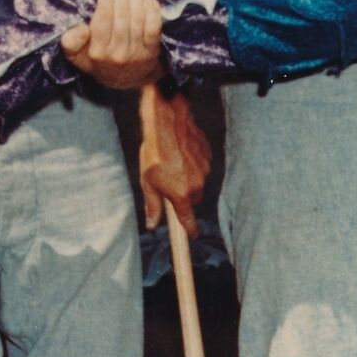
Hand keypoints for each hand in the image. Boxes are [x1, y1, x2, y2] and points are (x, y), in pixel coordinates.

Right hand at [60, 0, 162, 89]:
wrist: (124, 79)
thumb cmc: (98, 59)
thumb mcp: (77, 55)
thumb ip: (71, 42)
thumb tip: (81, 28)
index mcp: (97, 53)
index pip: (101, 24)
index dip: (105, 4)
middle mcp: (117, 55)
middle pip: (121, 20)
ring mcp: (136, 55)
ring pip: (137, 22)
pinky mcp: (152, 53)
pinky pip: (153, 30)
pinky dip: (153, 13)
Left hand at [139, 88, 211, 236]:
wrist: (167, 123)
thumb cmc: (154, 151)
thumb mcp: (147, 181)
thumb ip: (152, 205)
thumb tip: (152, 225)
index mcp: (181, 194)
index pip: (189, 219)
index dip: (190, 229)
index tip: (192, 234)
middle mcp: (197, 185)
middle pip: (193, 199)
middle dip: (184, 195)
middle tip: (169, 183)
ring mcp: (205, 170)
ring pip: (198, 181)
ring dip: (188, 177)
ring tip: (173, 163)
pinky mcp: (208, 155)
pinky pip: (202, 166)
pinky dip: (193, 163)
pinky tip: (181, 153)